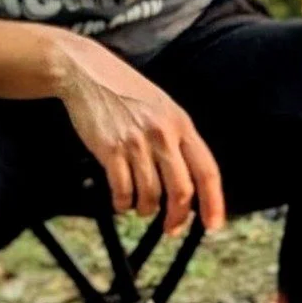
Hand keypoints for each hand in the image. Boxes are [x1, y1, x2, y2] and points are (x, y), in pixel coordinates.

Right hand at [51, 33, 225, 233]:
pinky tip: (121, 200)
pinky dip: (123, 203)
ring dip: (146, 209)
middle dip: (177, 217)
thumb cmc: (127, 93)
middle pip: (181, 190)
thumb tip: (190, 183)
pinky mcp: (110, 149)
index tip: (212, 225)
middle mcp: (163, 134)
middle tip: (170, 228)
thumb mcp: (163, 109)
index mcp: (182, 124)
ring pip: (151, 195)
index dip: (213, 203)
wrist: (88, 73)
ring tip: (140, 207)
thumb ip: (177, 140)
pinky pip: (122, 190)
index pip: (207, 171)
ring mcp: (136, 142)